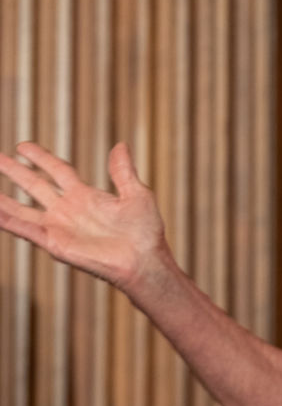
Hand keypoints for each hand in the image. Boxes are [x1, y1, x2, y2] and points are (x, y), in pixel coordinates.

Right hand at [0, 142, 166, 291]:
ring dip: (3, 199)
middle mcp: (68, 210)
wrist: (144, 259)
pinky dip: (9, 221)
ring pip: (23, 208)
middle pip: (35, 185)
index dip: (41, 158)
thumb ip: (123, 171)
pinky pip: (27, 230)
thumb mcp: (136, 194)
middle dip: (14, 172)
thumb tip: (120, 146)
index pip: (57, 171)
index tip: (22, 146)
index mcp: (86, 196)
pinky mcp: (55, 243)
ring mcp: (59, 226)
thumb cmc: (145, 231)